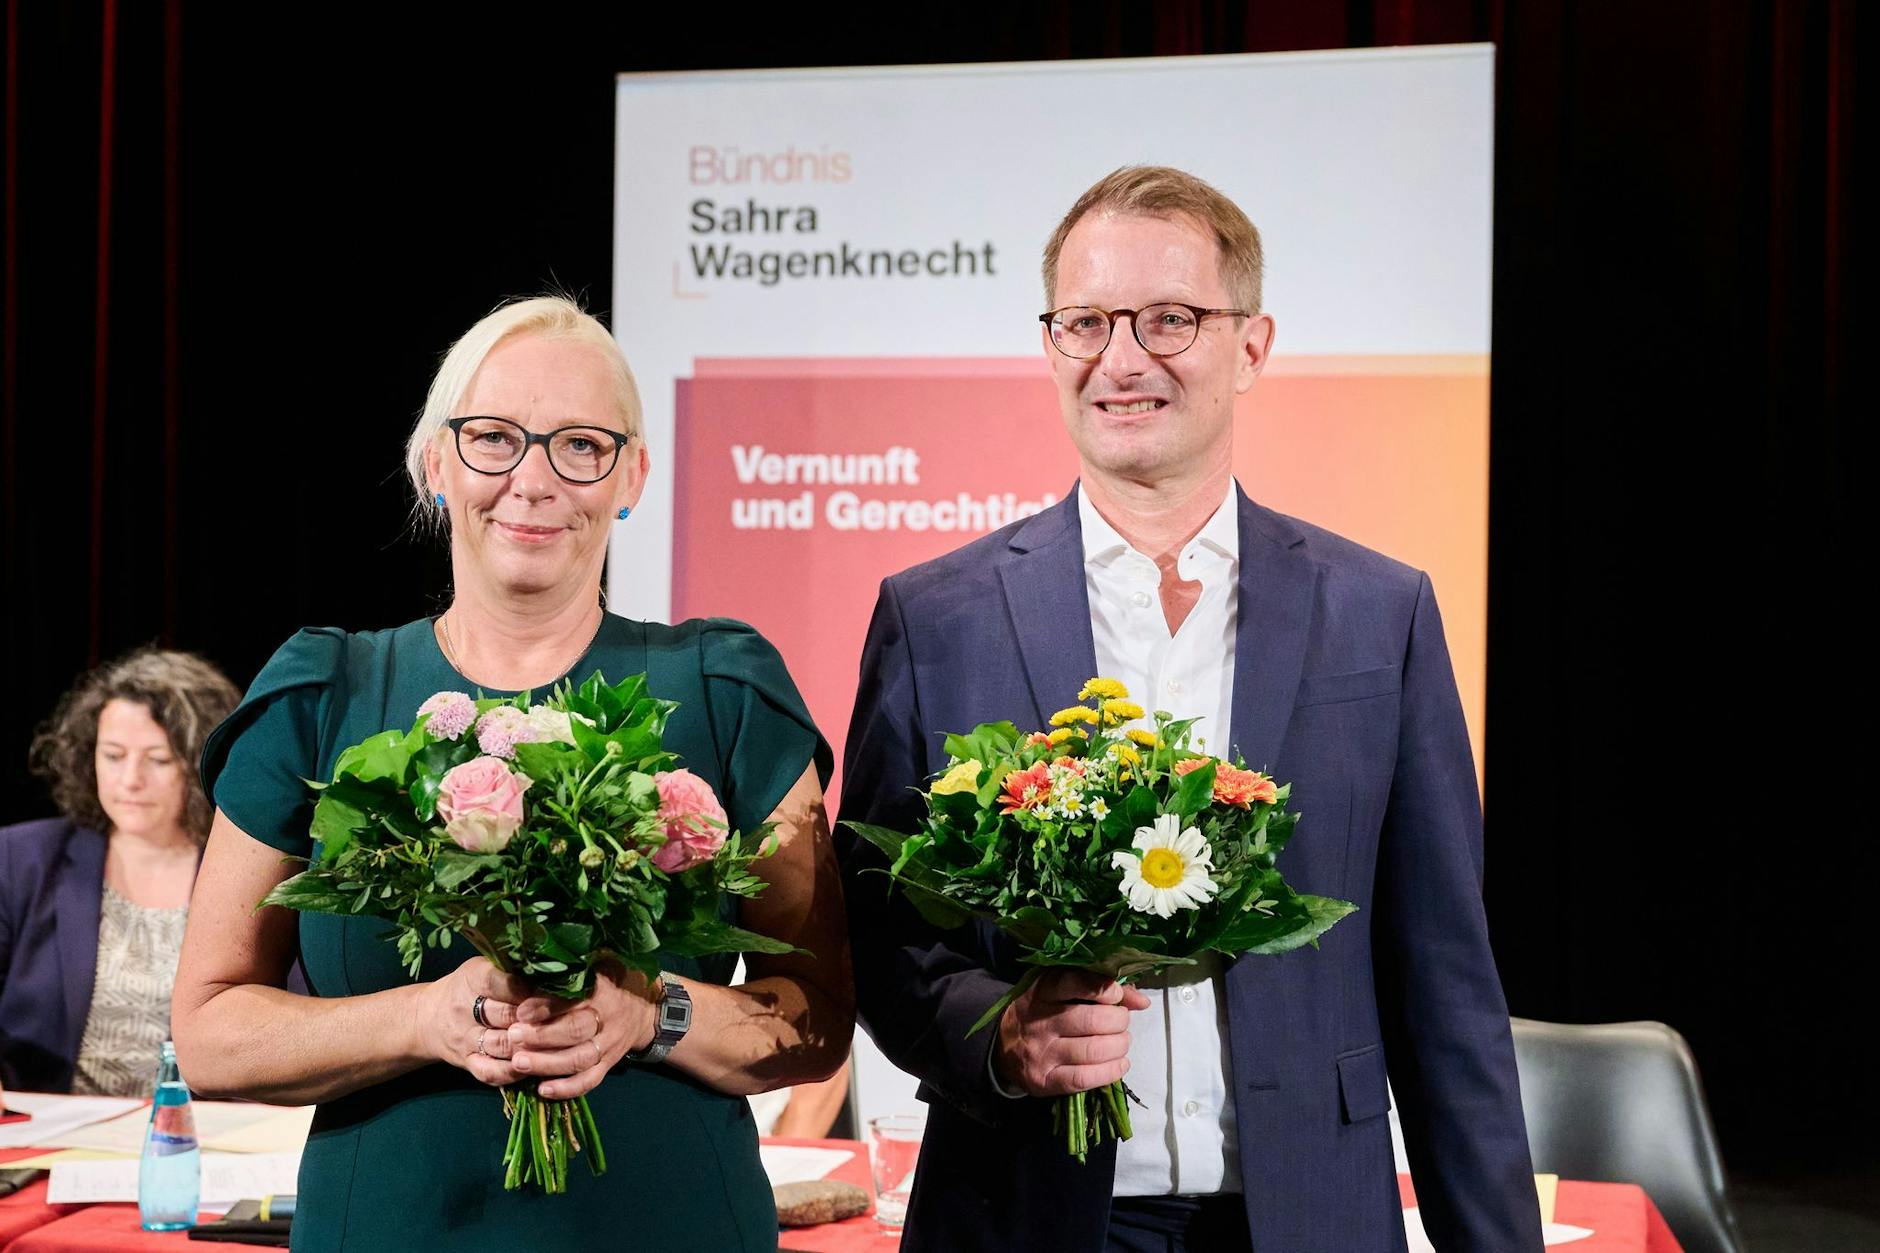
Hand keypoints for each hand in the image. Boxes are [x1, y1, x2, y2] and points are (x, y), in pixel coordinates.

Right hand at [420, 957, 556, 1083]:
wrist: (427, 1018)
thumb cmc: (469, 988)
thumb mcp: (483, 968)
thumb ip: (513, 970)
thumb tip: (555, 970)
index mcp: (471, 978)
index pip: (497, 982)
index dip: (525, 988)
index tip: (553, 988)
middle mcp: (464, 1009)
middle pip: (504, 1014)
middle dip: (538, 1018)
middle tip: (568, 1017)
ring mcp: (465, 1039)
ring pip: (502, 1045)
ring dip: (532, 1046)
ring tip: (560, 1043)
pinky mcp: (467, 1062)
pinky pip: (491, 1072)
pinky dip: (515, 1072)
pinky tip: (536, 1066)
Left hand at [478, 962, 662, 1099]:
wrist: (645, 1010)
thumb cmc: (610, 981)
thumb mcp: (597, 963)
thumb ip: (570, 965)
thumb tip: (531, 958)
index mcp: (602, 989)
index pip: (574, 998)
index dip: (547, 1006)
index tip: (520, 1011)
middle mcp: (608, 1018)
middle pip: (575, 1032)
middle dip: (542, 1036)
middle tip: (512, 1036)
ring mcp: (609, 1044)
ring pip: (579, 1059)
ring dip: (548, 1064)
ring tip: (518, 1063)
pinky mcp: (609, 1064)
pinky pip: (590, 1081)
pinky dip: (567, 1088)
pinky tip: (542, 1090)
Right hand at [993, 969, 1149, 1096]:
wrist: (1002, 1046)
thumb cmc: (1042, 1012)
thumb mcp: (1060, 991)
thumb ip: (1100, 989)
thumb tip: (1141, 1001)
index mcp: (1043, 992)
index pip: (1076, 984)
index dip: (1106, 989)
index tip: (1116, 995)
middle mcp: (1040, 1021)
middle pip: (1092, 1021)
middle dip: (1119, 1021)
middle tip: (1121, 1022)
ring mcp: (1042, 1053)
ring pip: (1093, 1050)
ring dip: (1119, 1046)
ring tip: (1122, 1043)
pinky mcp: (1044, 1080)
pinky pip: (1084, 1078)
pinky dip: (1111, 1071)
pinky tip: (1120, 1064)